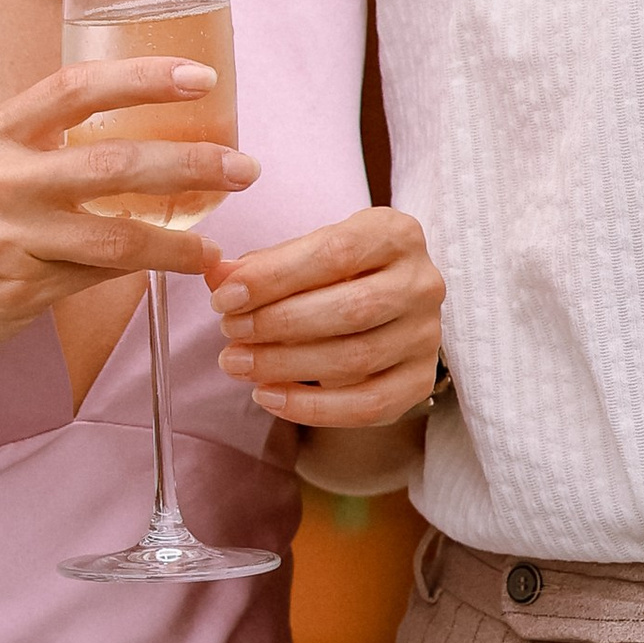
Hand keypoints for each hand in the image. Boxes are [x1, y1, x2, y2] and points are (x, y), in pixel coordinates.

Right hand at [0, 60, 256, 374]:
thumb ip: (37, 146)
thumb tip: (120, 137)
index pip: (78, 89)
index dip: (144, 77)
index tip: (200, 78)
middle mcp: (2, 180)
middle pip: (117, 164)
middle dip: (192, 165)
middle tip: (243, 168)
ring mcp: (11, 239)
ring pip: (118, 236)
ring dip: (180, 241)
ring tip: (217, 245)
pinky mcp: (17, 292)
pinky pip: (93, 279)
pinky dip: (138, 274)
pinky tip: (170, 270)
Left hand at [209, 209, 444, 425]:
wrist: (386, 308)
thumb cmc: (337, 274)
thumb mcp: (305, 254)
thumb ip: (264, 265)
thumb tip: (217, 277)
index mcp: (396, 234)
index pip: (336, 252)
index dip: (275, 277)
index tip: (224, 296)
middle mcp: (422, 282)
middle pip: (350, 310)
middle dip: (279, 324)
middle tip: (229, 332)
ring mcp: (426, 335)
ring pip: (356, 359)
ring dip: (286, 366)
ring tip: (236, 363)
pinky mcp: (419, 380)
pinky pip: (368, 405)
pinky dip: (312, 408)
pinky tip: (267, 396)